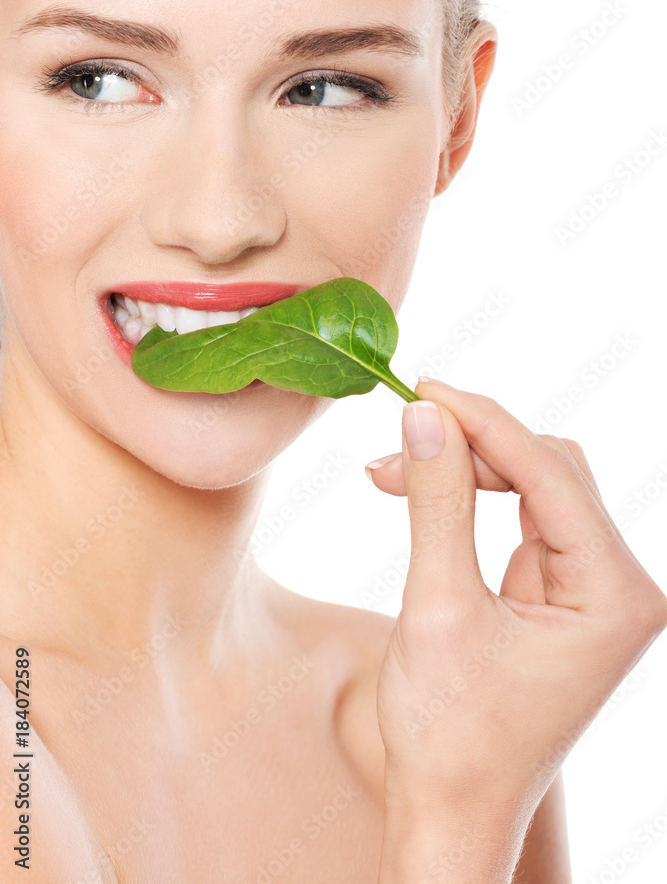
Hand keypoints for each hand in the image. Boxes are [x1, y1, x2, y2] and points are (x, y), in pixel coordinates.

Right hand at [370, 378, 666, 821]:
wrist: (452, 812)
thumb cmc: (450, 734)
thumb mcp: (439, 608)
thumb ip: (437, 504)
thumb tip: (424, 417)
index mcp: (616, 596)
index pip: (550, 474)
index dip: (485, 424)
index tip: (422, 389)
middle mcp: (620, 589)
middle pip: (551, 472)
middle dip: (475, 448)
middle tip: (401, 433)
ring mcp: (594, 593)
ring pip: (536, 490)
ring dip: (469, 471)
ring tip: (393, 472)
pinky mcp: (562, 598)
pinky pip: (524, 523)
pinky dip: (474, 502)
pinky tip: (424, 495)